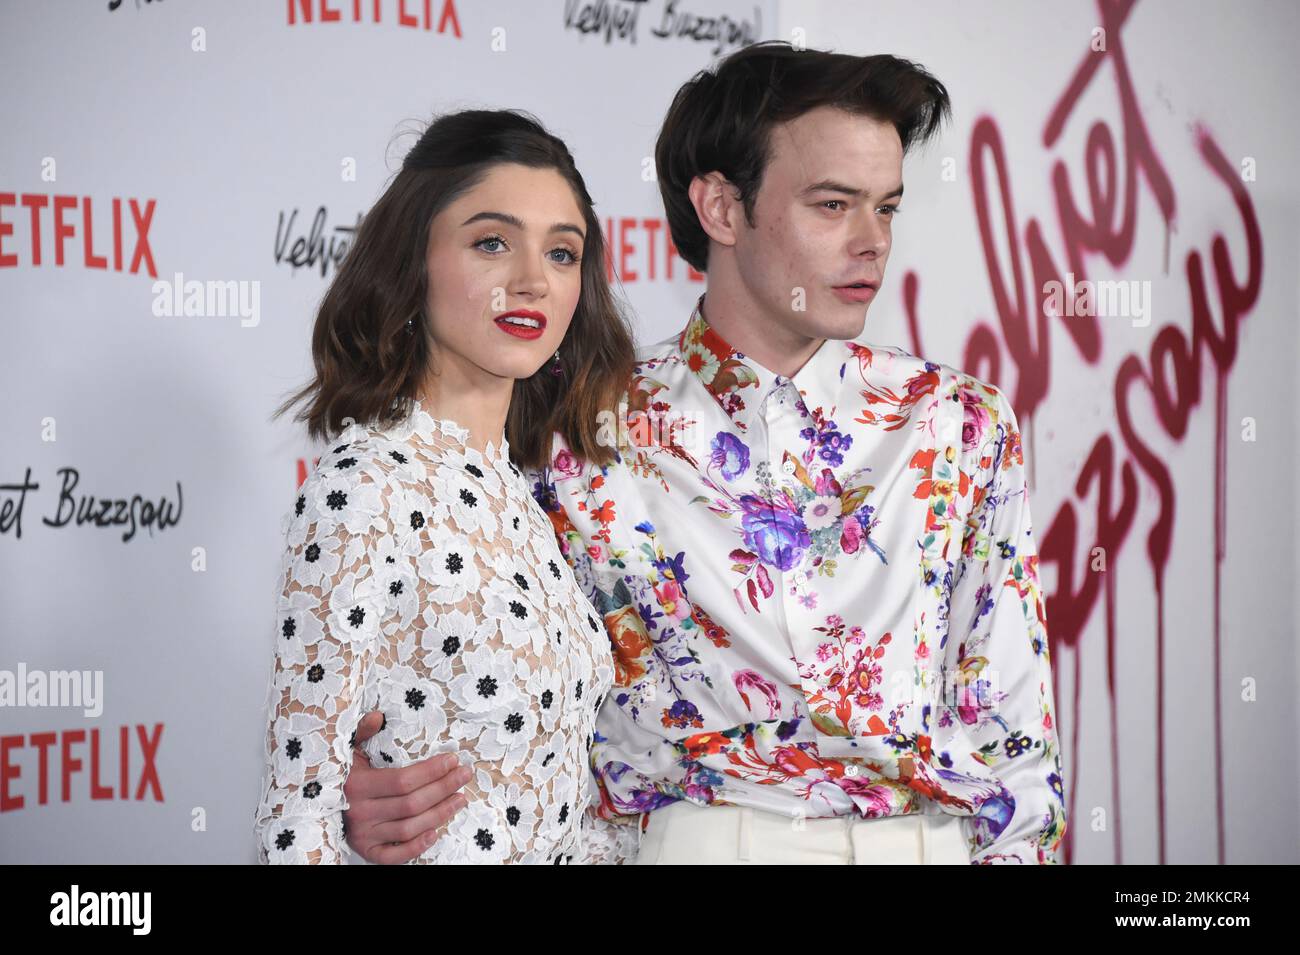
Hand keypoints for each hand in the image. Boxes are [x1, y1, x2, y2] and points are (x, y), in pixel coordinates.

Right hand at [341, 710, 470, 863]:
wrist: (316, 803)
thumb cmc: (340, 773)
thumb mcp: (346, 748)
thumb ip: (361, 731)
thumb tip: (379, 716)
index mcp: (356, 785)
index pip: (403, 780)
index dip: (431, 771)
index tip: (452, 760)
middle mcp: (359, 813)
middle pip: (412, 803)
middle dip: (443, 788)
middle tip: (464, 776)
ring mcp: (363, 835)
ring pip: (409, 828)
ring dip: (440, 814)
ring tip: (459, 799)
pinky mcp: (366, 850)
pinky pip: (394, 856)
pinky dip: (416, 847)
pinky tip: (436, 833)